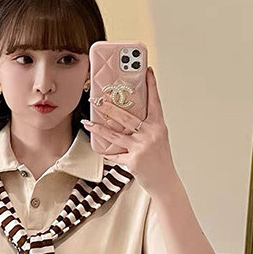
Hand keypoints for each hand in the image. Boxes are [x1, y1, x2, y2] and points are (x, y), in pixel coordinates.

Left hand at [81, 66, 175, 194]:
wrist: (165, 182)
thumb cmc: (160, 160)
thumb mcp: (158, 139)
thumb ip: (145, 128)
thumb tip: (125, 118)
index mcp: (158, 126)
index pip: (155, 102)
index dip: (151, 85)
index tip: (147, 71)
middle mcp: (150, 134)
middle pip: (126, 117)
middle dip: (110, 107)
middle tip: (98, 99)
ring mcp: (141, 147)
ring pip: (115, 135)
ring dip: (98, 128)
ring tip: (87, 121)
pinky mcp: (133, 161)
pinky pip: (115, 155)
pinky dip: (107, 154)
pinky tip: (98, 150)